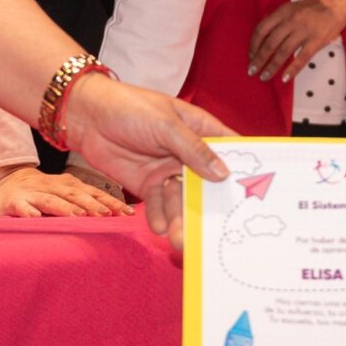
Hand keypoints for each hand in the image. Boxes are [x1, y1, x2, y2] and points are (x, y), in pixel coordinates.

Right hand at [0, 164, 125, 217]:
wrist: (5, 182)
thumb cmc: (41, 191)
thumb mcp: (64, 193)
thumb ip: (83, 201)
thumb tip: (114, 215)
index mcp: (67, 185)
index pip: (92, 192)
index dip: (109, 201)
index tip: (126, 212)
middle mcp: (52, 186)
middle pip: (74, 195)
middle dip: (92, 204)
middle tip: (107, 215)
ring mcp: (32, 193)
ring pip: (50, 200)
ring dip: (64, 207)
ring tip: (78, 216)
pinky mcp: (13, 201)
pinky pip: (20, 206)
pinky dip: (28, 211)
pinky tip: (35, 218)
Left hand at [55, 75, 234, 242]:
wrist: (87, 116)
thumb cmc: (130, 107)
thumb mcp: (166, 124)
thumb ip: (193, 149)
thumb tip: (223, 173)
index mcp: (200, 130)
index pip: (230, 151)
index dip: (244, 170)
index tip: (258, 195)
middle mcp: (189, 155)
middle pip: (208, 185)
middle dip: (211, 208)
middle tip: (216, 232)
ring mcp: (169, 171)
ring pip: (183, 200)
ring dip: (182, 219)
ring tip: (180, 238)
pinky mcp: (149, 185)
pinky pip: (160, 205)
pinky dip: (160, 217)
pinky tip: (159, 227)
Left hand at [248, 0, 345, 79]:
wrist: (338, 3)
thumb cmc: (312, 8)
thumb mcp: (291, 8)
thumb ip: (278, 20)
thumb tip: (262, 38)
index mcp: (282, 12)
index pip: (261, 29)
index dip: (253, 45)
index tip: (250, 56)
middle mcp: (291, 21)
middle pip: (270, 43)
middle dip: (258, 59)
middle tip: (251, 71)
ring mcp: (304, 31)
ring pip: (283, 52)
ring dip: (271, 67)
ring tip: (264, 77)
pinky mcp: (316, 41)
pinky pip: (301, 58)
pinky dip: (292, 70)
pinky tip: (284, 78)